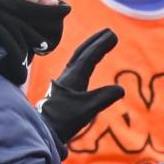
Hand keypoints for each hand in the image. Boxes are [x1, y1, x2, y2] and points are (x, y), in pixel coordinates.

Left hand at [37, 29, 124, 146]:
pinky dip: (83, 62)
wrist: (42, 131)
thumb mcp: (87, 110)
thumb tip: (121, 90)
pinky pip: (74, 70)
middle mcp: (66, 77)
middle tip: (108, 32)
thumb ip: (104, 98)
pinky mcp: (60, 92)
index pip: (89, 56)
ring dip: (89, 50)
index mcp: (73, 77)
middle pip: (81, 53)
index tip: (113, 34)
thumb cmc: (63, 120)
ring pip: (77, 61)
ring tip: (99, 44)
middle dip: (95, 42)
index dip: (101, 45)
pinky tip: (84, 69)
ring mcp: (62, 84)